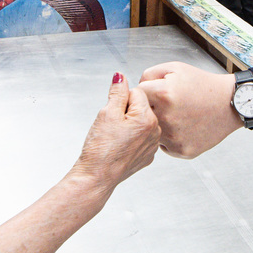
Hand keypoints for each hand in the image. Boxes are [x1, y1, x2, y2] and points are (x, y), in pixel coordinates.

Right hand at [70, 72, 161, 187]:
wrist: (97, 177)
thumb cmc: (101, 149)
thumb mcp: (107, 113)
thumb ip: (117, 92)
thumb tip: (120, 76)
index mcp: (148, 119)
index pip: (136, 92)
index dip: (120, 100)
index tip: (112, 114)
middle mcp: (155, 132)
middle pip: (140, 107)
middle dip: (126, 111)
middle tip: (112, 126)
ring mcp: (153, 145)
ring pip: (140, 122)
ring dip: (129, 124)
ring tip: (115, 137)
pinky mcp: (147, 155)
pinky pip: (140, 137)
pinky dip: (131, 138)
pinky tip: (120, 146)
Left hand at [137, 63, 240, 157]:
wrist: (230, 104)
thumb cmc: (203, 85)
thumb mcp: (175, 68)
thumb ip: (148, 74)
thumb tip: (135, 88)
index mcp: (163, 94)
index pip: (136, 95)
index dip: (147, 93)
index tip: (157, 93)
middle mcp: (166, 117)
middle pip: (142, 116)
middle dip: (152, 109)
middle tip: (169, 105)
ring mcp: (174, 136)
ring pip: (152, 132)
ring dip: (160, 125)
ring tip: (179, 115)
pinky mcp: (181, 150)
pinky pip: (164, 145)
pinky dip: (171, 137)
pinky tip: (184, 127)